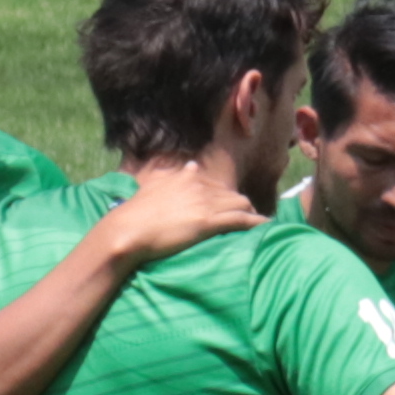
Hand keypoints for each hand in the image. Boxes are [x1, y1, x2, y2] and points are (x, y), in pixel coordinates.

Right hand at [108, 154, 261, 259]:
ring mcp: (205, 203)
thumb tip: (189, 164)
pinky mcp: (209, 221)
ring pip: (242, 204)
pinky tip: (266, 229)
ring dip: (251, 215)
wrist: (128, 230)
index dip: (226, 198)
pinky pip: (242, 220)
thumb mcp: (153, 185)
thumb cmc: (135, 213)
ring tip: (257, 227)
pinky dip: (256, 224)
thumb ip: (172, 175)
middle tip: (247, 221)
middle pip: (234, 194)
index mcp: (187, 177)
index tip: (230, 207)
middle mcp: (199, 185)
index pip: (217, 185)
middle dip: (242, 208)